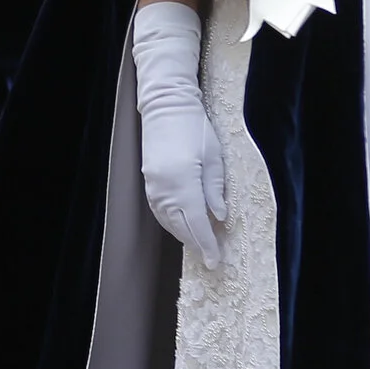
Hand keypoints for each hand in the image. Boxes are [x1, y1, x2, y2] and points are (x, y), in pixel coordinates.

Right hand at [131, 0, 226, 267]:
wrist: (166, 107)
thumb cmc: (195, 129)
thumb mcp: (214, 158)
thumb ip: (215, 190)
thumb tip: (220, 218)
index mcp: (184, 183)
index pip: (197, 223)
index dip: (208, 244)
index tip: (216, 261)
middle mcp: (165, 190)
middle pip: (181, 227)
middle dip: (197, 244)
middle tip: (212, 258)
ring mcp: (154, 187)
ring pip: (169, 222)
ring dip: (185, 235)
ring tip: (201, 244)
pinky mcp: (149, 183)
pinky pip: (161, 212)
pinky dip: (173, 223)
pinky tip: (183, 226)